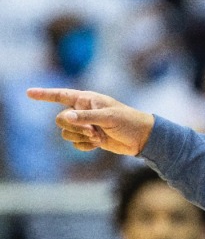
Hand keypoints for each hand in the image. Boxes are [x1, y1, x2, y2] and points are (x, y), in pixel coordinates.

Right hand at [27, 88, 154, 156]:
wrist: (141, 138)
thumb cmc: (127, 121)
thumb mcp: (108, 117)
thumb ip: (86, 117)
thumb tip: (65, 117)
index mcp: (86, 100)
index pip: (61, 95)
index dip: (45, 95)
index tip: (29, 93)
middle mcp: (83, 111)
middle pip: (60, 120)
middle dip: (74, 127)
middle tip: (93, 129)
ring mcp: (85, 125)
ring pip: (66, 133)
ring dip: (80, 137)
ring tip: (98, 136)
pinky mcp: (89, 138)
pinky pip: (75, 144)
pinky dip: (85, 146)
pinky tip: (98, 144)